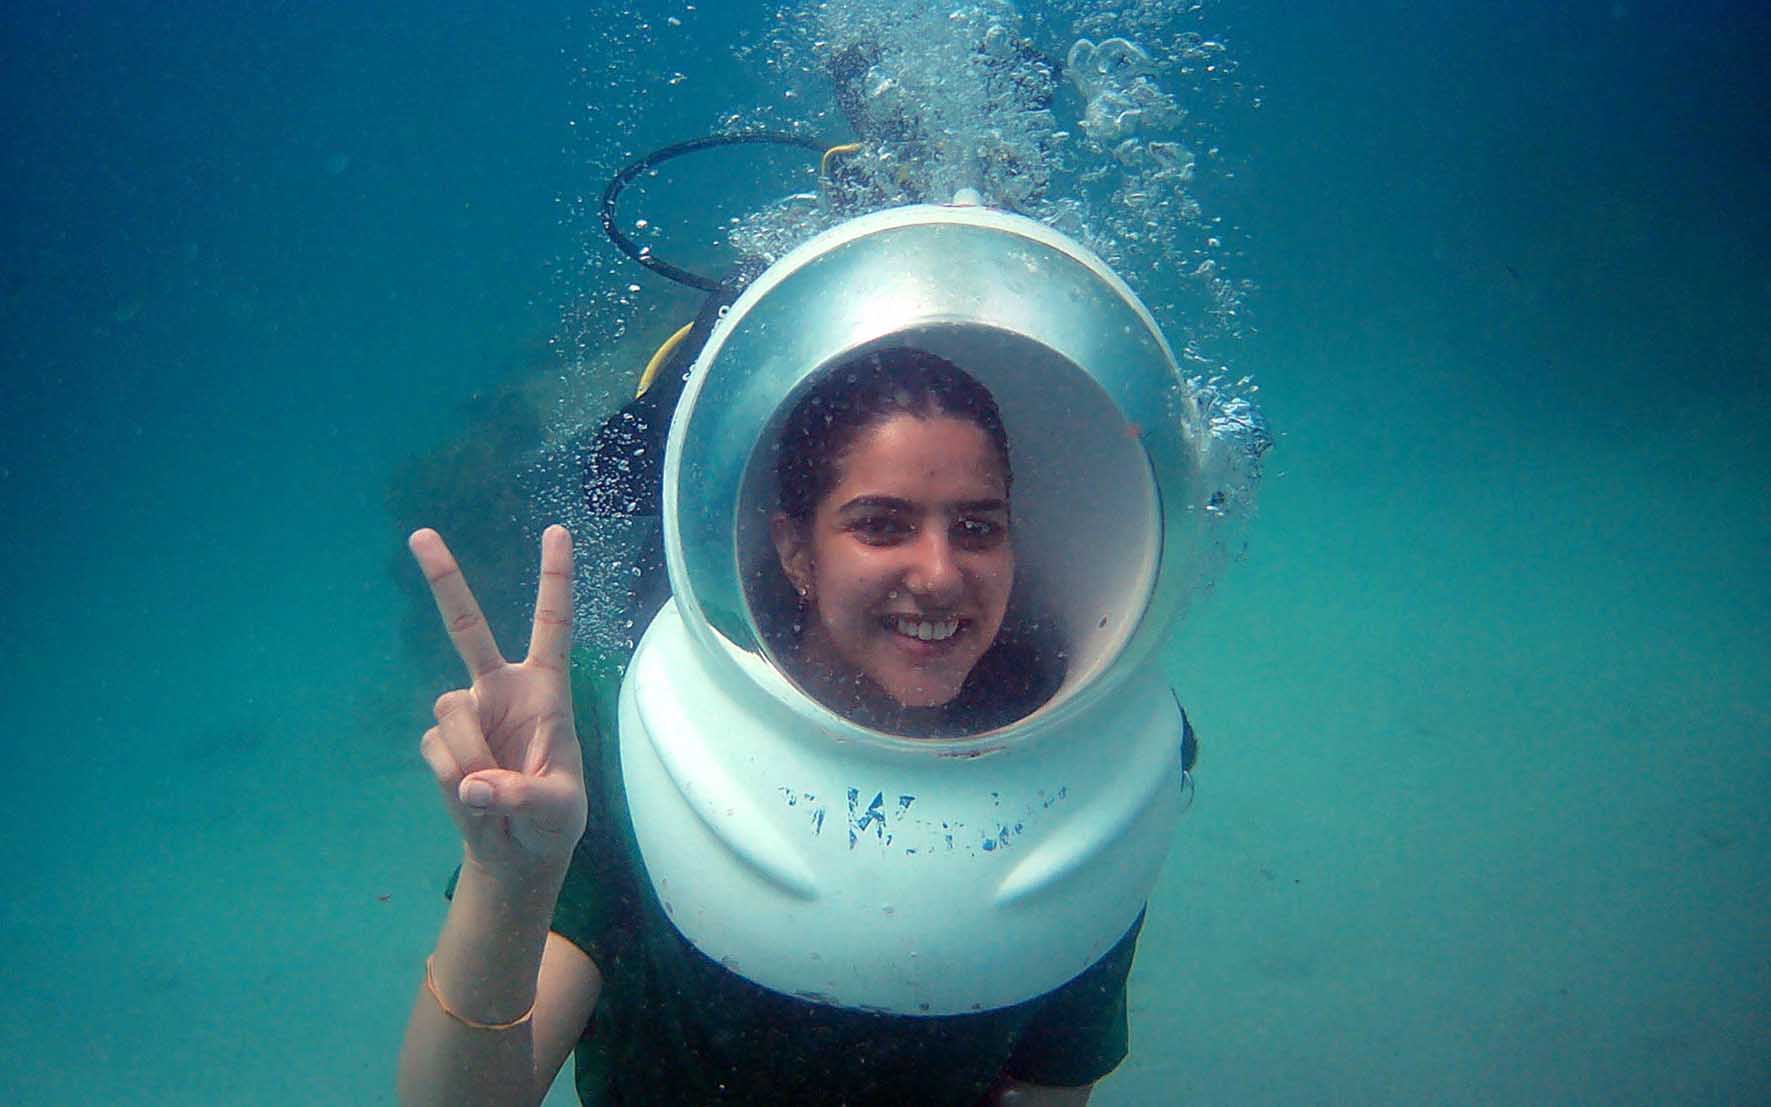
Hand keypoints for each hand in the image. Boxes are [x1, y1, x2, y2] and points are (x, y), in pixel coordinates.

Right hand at [409, 525, 587, 877]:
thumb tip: (474, 785)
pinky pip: (436, 751)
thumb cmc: (553, 818)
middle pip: (468, 627)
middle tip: (421, 534)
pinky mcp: (438, 741)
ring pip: (451, 715)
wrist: (517, 849)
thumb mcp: (556, 810)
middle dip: (444, 580)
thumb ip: (520, 796)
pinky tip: (473, 795)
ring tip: (494, 791)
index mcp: (545, 689)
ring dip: (471, 757)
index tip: (557, 531)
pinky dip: (453, 779)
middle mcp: (500, 689)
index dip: (555, 578)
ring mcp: (466, 712)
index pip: (552, 624)